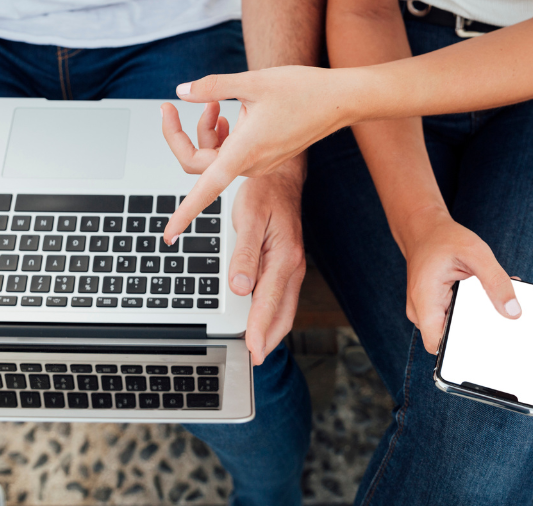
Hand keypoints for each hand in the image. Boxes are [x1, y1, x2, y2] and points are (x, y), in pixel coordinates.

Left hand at [161, 66, 358, 241]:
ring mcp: (260, 164)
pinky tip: (227, 113)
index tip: (166, 235)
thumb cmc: (303, 90)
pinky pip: (232, 155)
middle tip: (169, 107)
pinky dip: (222, 136)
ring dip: (206, 132)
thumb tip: (181, 92)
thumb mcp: (253, 82)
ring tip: (215, 104)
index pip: (205, 190)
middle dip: (181, 137)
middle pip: (201, 165)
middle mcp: (251, 165)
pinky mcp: (266, 158)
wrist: (341, 100)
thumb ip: (213, 87)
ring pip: (216, 157)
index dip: (183, 214)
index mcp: (245, 151)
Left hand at [228, 158, 306, 365]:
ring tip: (258, 346)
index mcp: (285, 258)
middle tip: (255, 359)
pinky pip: (282, 296)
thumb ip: (245, 255)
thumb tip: (239, 288)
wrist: (283, 173)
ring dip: (272, 328)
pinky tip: (262, 319)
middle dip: (269, 338)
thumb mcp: (251, 219)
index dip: (260, 330)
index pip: (270, 304)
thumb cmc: (265, 192)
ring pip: (284, 307)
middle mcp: (293, 266)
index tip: (252, 351)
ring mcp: (292, 266)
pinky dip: (273, 313)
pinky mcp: (287, 263)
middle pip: (283, 313)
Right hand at [398, 206, 519, 354]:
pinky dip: (470, 310)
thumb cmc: (444, 238)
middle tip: (500, 320)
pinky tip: (483, 295)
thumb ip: (496, 282)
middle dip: (476, 333)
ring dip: (474, 320)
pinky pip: (454, 317)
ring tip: (491, 301)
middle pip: (450, 340)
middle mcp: (421, 311)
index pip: (438, 346)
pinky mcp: (435, 307)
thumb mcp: (476, 252)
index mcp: (425, 301)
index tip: (486, 347)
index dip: (460, 352)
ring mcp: (427, 311)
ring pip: (454, 329)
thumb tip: (513, 312)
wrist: (423, 228)